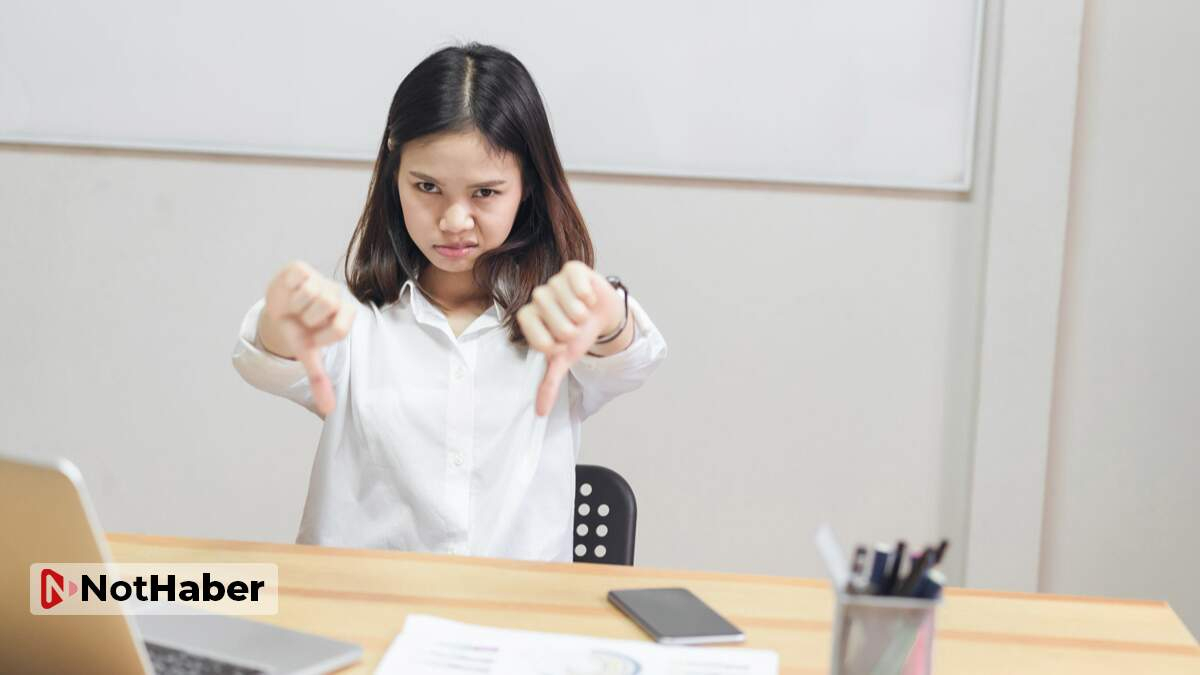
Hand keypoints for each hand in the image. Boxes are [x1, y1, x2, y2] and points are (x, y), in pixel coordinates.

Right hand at [261, 261, 356, 416]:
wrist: (277, 310)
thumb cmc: (299, 331)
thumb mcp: (308, 354)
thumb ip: (319, 379)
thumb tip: (328, 410)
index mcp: (345, 314)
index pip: (339, 329)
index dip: (320, 337)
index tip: (311, 338)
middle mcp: (337, 294)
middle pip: (324, 309)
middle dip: (306, 319)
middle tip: (302, 320)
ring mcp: (321, 279)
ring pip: (310, 294)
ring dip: (296, 305)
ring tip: (296, 307)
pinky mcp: (301, 267)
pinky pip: (298, 277)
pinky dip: (289, 288)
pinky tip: (290, 292)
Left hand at [516, 261, 623, 415]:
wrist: (602, 316)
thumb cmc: (579, 336)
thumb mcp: (565, 360)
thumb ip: (550, 383)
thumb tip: (540, 412)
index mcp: (530, 317)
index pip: (530, 327)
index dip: (550, 339)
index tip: (560, 344)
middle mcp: (539, 296)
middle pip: (550, 315)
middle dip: (569, 328)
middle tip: (575, 327)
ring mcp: (555, 281)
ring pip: (566, 300)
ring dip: (580, 312)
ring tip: (583, 313)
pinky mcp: (573, 269)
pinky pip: (577, 282)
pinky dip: (588, 294)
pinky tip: (589, 298)